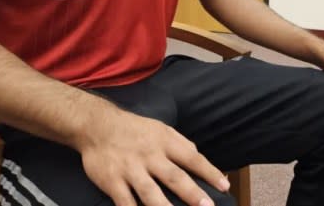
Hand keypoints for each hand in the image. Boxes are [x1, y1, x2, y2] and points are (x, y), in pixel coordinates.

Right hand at [77, 106, 229, 205]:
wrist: (98, 125)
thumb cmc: (135, 129)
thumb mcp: (161, 129)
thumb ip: (180, 144)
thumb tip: (198, 158)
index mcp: (165, 142)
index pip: (192, 158)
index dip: (209, 172)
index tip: (224, 185)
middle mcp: (150, 156)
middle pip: (174, 177)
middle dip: (192, 193)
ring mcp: (131, 170)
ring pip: (150, 193)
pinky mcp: (112, 182)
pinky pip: (125, 202)